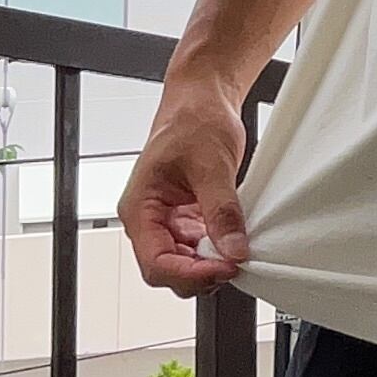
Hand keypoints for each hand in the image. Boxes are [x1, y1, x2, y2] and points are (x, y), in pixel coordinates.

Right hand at [119, 76, 250, 291]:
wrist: (202, 102)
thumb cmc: (193, 121)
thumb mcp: (212, 165)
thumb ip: (221, 211)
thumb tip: (233, 249)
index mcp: (139, 208)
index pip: (156, 262)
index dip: (190, 274)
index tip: (224, 268)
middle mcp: (149, 220)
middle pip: (168, 271)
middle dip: (201, 274)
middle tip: (235, 263)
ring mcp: (168, 222)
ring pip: (185, 265)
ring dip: (211, 265)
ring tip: (237, 252)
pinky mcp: (188, 220)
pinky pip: (200, 249)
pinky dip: (218, 252)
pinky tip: (234, 242)